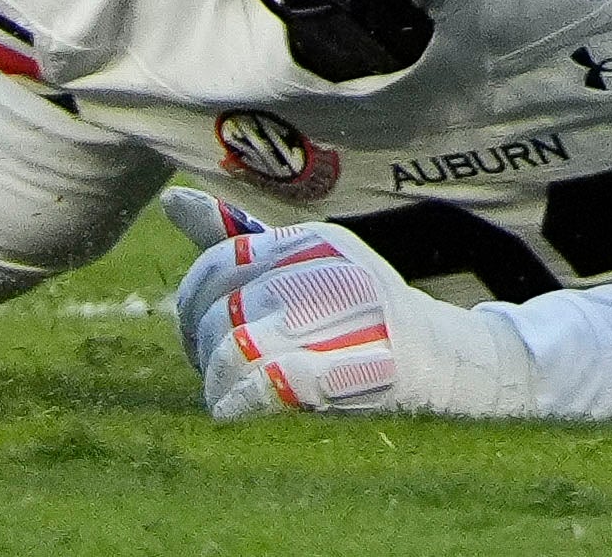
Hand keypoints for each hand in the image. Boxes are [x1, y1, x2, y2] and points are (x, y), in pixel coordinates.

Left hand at [162, 189, 533, 420]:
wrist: (438, 356)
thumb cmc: (354, 312)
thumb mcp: (298, 265)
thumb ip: (234, 240)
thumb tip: (172, 202)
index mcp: (310, 241)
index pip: (216, 266)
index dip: (191, 309)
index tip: (201, 338)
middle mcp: (327, 269)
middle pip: (222, 311)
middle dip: (202, 351)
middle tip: (214, 372)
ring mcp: (345, 317)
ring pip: (236, 348)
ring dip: (218, 382)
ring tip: (228, 393)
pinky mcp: (356, 364)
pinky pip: (269, 383)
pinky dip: (238, 401)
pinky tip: (237, 409)